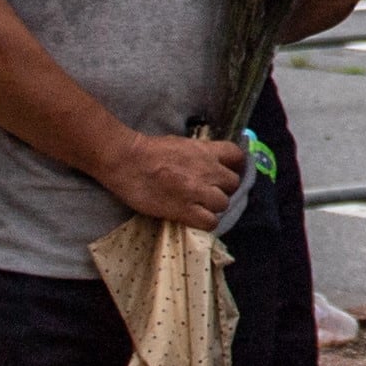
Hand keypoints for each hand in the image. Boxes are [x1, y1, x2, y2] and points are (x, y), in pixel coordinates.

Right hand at [96, 131, 247, 228]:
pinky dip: (205, 222)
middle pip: (233, 183)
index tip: (226, 173)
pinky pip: (209, 222)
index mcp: (206, 151)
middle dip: (223, 189)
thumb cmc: (149, 150)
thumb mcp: (182, 144)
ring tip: (200, 207)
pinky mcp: (184, 210)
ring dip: (213, 207)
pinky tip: (194, 218)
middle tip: (209, 192)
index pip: (238, 156)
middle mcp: (208, 170)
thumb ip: (200, 154)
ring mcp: (197, 191)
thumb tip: (208, 163)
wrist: (127, 161)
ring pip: (223, 204)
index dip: (235, 166)